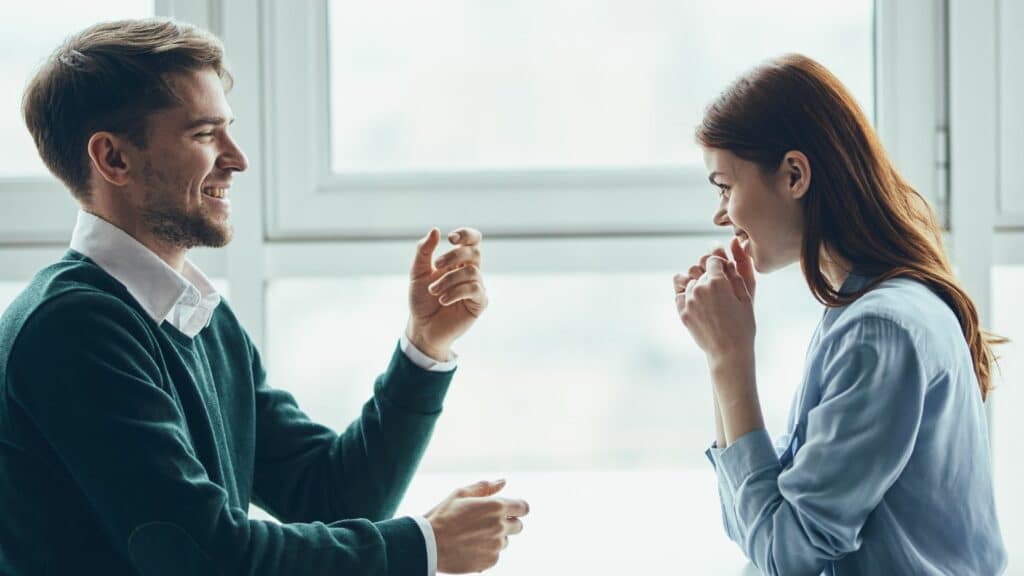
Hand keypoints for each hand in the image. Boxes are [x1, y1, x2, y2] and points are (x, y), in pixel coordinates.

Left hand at [407, 227, 487, 360]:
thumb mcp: (417, 273)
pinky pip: (474, 290)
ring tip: (434, 291)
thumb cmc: (421, 300)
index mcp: (458, 262)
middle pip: (475, 253)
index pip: (473, 241)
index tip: (451, 238)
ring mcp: (476, 288)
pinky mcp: (479, 303)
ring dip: (449, 279)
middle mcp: (470, 272)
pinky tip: (443, 300)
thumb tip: (436, 230)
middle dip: (455, 256)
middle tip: (437, 265)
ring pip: (472, 272)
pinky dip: (456, 292)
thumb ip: (424, 251)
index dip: (466, 234)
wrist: (422, 327)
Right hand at [425, 479, 528, 573]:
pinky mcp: (490, 561)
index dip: (518, 508)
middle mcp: (500, 526)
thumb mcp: (461, 494)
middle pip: (518, 526)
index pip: (523, 507)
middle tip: (486, 523)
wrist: (429, 544)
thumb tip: (503, 482)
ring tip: (472, 536)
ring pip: (505, 541)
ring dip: (495, 538)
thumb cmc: (443, 516)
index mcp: (496, 506)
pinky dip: (487, 552)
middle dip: (508, 523)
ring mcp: (496, 545)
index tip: (510, 510)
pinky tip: (469, 547)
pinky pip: (495, 555)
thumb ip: (485, 487)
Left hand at [673, 237, 756, 360]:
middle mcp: (699, 288)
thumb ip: (736, 271)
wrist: (729, 352)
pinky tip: (699, 304)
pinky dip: (687, 295)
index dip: (719, 264)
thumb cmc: (743, 325)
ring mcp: (688, 301)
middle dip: (710, 276)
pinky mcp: (682, 312)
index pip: (712, 260)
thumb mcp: (746, 296)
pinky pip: (680, 294)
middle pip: (701, 271)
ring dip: (699, 286)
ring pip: (690, 282)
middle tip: (722, 294)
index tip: (724, 272)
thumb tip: (730, 250)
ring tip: (712, 302)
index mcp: (717, 281)